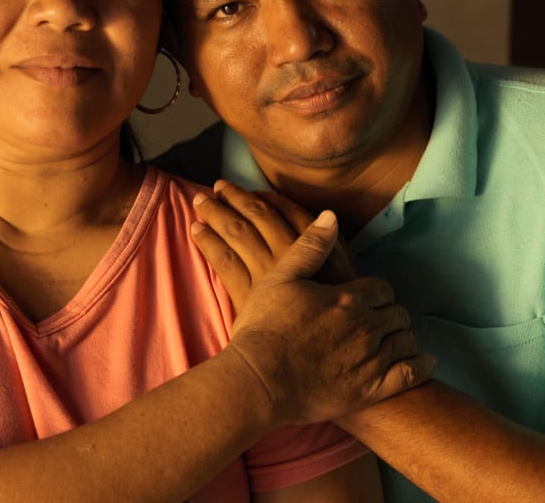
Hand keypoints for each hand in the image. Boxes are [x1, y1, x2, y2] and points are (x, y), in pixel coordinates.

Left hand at [190, 180, 356, 310]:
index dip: (267, 198)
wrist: (326, 357)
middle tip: (218, 187)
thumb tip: (322, 224)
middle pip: (260, 217)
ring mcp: (270, 274)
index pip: (288, 210)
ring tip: (201, 202)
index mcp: (319, 248)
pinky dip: (208, 242)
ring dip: (217, 214)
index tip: (251, 191)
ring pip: (238, 234)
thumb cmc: (338, 321)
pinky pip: (224, 261)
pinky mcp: (250, 295)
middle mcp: (293, 256)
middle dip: (237, 198)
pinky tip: (197, 231)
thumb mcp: (347, 282)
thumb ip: (331, 251)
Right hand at [198, 187, 432, 425]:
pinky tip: (421, 363)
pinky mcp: (371, 389)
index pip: (382, 289)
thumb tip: (331, 216)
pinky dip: (420, 366)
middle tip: (380, 321)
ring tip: (393, 341)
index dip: (378, 294)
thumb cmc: (263, 328)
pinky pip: (410, 374)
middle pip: (397, 314)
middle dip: (391, 315)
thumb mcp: (279, 278)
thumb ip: (310, 247)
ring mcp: (371, 359)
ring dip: (402, 338)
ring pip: (405, 341)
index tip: (370, 300)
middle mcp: (366, 326)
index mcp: (347, 298)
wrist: (258, 381)